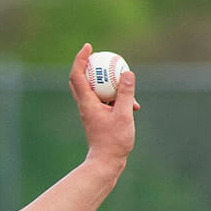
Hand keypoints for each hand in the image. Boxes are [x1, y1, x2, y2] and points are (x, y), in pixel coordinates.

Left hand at [69, 43, 136, 171]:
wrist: (106, 163)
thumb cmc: (113, 142)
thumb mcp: (123, 115)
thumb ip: (125, 93)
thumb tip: (127, 72)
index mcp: (87, 103)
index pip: (77, 75)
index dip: (81, 58)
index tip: (89, 46)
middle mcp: (85, 106)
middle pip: (80, 80)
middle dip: (88, 65)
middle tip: (101, 56)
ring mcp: (90, 112)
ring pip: (94, 90)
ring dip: (106, 82)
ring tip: (123, 79)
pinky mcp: (97, 118)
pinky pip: (104, 101)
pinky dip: (115, 97)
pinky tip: (132, 104)